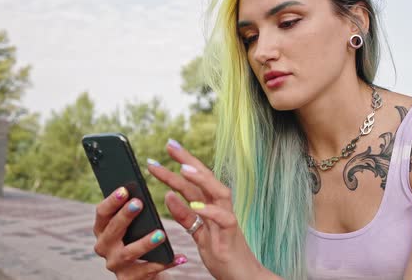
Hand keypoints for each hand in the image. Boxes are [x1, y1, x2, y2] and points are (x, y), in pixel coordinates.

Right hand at [92, 186, 186, 279]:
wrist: (144, 272)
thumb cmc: (138, 239)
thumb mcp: (132, 225)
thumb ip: (133, 211)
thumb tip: (141, 191)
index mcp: (103, 230)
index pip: (102, 213)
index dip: (111, 201)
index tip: (124, 189)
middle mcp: (104, 247)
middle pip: (112, 231)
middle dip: (125, 216)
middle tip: (139, 203)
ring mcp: (116, 265)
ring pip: (129, 253)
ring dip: (145, 242)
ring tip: (161, 234)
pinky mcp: (129, 279)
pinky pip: (149, 270)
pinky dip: (165, 263)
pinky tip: (180, 256)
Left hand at [146, 139, 279, 279]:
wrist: (244, 277)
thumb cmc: (222, 254)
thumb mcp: (197, 234)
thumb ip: (184, 216)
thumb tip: (168, 196)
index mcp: (210, 207)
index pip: (194, 181)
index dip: (182, 163)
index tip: (167, 147)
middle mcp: (220, 208)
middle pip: (206, 178)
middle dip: (188, 160)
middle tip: (170, 145)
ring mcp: (227, 220)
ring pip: (218, 192)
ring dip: (202, 179)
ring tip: (183, 168)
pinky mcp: (231, 236)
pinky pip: (224, 219)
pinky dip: (210, 211)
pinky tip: (196, 205)